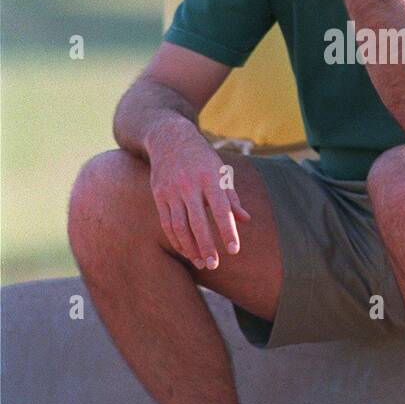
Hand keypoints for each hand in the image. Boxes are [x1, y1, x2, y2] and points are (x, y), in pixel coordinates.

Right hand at [147, 125, 250, 269]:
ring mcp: (172, 191)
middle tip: (214, 264)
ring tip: (200, 262)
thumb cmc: (202, 158)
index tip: (234, 250)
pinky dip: (176, 240)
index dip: (227, 230)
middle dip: (206, 246)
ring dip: (190, 247)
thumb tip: (245, 220)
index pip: (221, 209)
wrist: (169, 139)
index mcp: (210, 178)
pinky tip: (186, 250)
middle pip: (198, 222)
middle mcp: (190, 185)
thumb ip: (232, 198)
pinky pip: (167, 223)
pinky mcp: (159, 195)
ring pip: (179, 226)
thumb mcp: (221, 172)